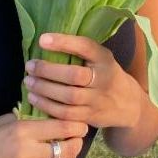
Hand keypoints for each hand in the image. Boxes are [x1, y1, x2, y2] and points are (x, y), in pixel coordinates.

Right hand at [0, 113, 86, 157]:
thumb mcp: (5, 120)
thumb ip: (29, 118)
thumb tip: (50, 114)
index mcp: (22, 130)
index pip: (61, 126)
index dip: (76, 124)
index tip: (82, 121)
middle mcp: (26, 150)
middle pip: (66, 148)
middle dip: (77, 142)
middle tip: (79, 135)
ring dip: (69, 156)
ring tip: (69, 148)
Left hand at [24, 33, 142, 129]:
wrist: (128, 104)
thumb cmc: (106, 74)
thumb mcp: (101, 59)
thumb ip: (82, 52)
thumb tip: (46, 42)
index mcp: (104, 59)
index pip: (85, 47)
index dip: (63, 43)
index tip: (42, 39)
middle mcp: (103, 78)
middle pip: (74, 75)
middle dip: (48, 70)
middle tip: (30, 66)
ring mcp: (98, 100)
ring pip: (68, 97)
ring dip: (44, 89)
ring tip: (28, 81)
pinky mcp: (90, 117)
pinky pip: (65, 114)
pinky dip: (47, 106)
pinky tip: (34, 98)